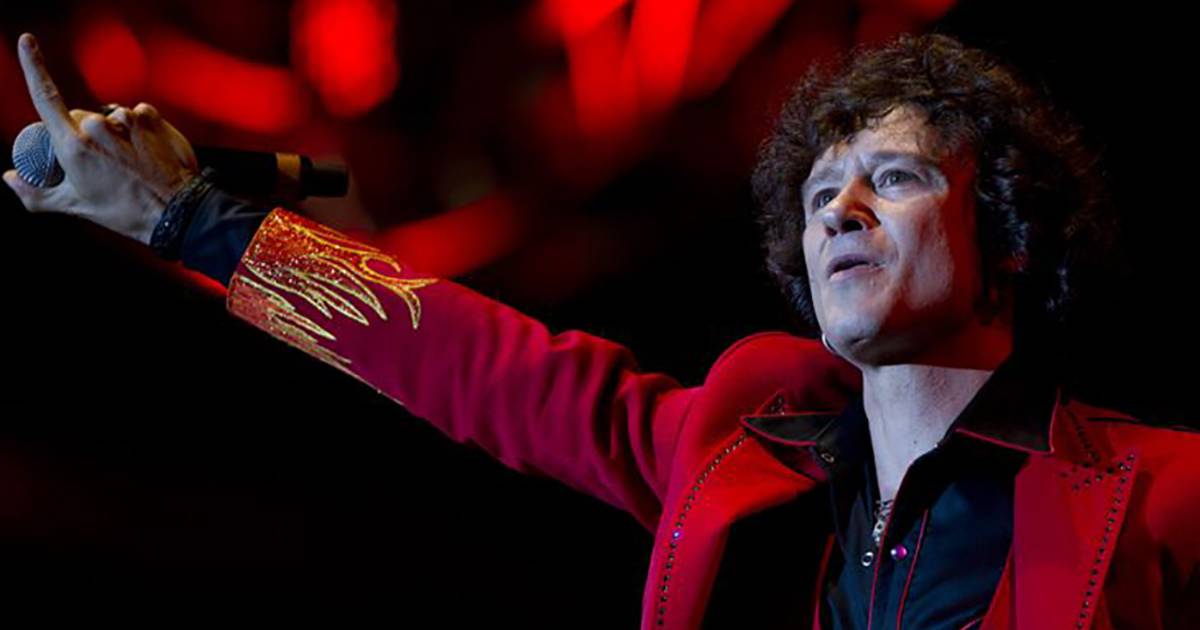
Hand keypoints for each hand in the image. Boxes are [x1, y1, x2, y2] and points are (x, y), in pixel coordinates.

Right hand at [3, 33, 199, 245]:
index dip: (33, 66)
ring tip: (129, 161)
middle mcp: (98, 126)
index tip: (26, 42)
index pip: (46, 97)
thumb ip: (35, 193)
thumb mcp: (76, 206)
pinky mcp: (150, 116)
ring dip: (114, 132)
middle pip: (80, 116)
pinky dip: (137, 128)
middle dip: (83, 132)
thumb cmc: (124, 212)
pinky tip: (146, 149)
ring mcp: (126, 119)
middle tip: (101, 162)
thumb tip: (8, 177)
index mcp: (74, 145)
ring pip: (110, 117)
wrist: (176, 211)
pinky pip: (136, 114)